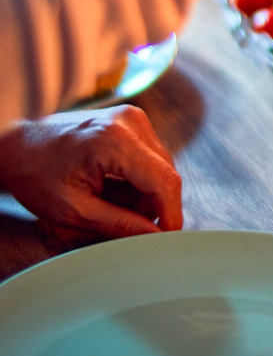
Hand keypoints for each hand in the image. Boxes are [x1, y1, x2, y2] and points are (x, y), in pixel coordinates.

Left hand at [0, 105, 182, 241]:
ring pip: (161, 168)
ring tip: (108, 199)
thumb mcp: (74, 209)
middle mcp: (130, 122)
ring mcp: (133, 118)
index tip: (167, 237)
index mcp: (115, 141)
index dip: (171, 213)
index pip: (164, 181)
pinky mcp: (132, 121)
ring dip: (144, 192)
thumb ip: (119, 224)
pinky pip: (152, 157)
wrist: (17, 144)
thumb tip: (155, 236)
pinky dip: (138, 178)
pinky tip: (111, 184)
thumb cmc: (35, 174)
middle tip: (121, 221)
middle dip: (151, 205)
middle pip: (165, 174)